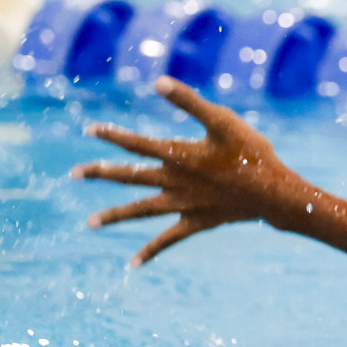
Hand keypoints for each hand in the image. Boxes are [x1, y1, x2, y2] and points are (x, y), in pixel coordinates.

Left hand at [74, 76, 304, 265]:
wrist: (274, 193)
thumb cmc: (251, 153)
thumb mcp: (222, 120)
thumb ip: (189, 102)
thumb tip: (158, 82)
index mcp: (177, 155)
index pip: (136, 143)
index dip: (112, 135)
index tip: (90, 130)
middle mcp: (174, 181)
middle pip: (129, 176)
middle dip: (100, 173)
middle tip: (73, 173)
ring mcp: (183, 205)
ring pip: (141, 210)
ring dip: (114, 215)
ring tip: (90, 223)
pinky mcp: (196, 222)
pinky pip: (168, 239)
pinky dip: (150, 251)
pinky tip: (133, 264)